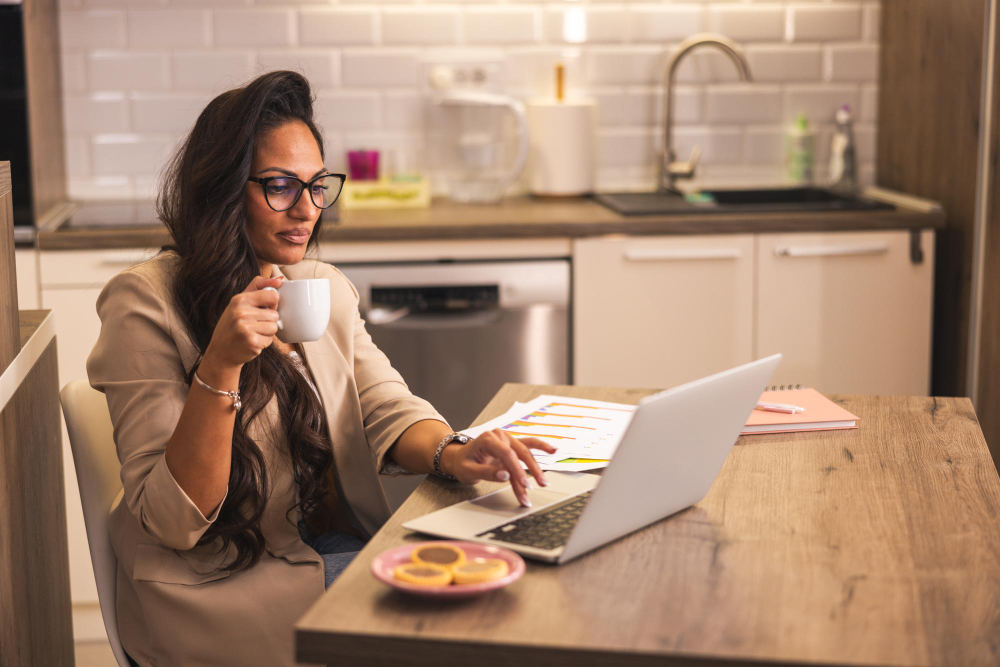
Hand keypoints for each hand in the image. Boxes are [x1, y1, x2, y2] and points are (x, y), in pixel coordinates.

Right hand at [201, 275, 282, 381]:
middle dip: (267, 321)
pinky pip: (270, 339)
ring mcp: (245, 328)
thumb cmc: (233, 325)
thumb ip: (259, 287)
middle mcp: (241, 312)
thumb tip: (280, 279)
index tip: (261, 309)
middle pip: (275, 314)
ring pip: (274, 327)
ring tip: (252, 333)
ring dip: (266, 332)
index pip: (273, 295)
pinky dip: (264, 342)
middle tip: (252, 325)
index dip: (271, 303)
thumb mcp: (240, 302)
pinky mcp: (252, 342)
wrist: (221, 352)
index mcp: (239, 299)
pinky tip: (251, 341)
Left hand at [441, 430, 556, 506]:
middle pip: (519, 453)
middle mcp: (499, 436)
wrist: (459, 458)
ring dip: (536, 467)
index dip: (517, 470)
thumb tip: (505, 475)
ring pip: (525, 453)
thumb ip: (487, 472)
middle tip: (535, 487)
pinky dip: (541, 447)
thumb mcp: (469, 471)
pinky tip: (553, 450)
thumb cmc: (463, 464)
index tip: (524, 484)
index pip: (506, 454)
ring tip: (544, 481)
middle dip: (529, 471)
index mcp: (487, 439)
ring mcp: (507, 439)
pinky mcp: (512, 445)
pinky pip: (529, 445)